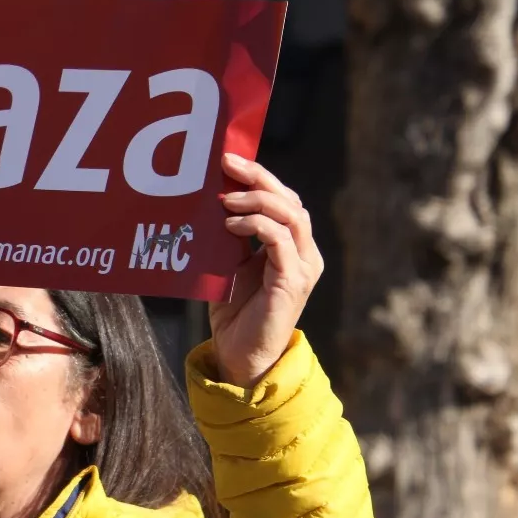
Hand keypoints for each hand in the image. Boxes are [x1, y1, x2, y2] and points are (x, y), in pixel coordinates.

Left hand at [208, 153, 323, 387]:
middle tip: (227, 164)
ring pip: (292, 215)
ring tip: (228, 198)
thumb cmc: (234, 313)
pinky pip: (281, 241)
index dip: (260, 177)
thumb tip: (212, 198)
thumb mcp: (230, 265)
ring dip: (258, 200)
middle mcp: (305, 253)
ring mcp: (303, 267)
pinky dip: (258, 226)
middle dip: (259, 177)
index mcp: (292, 247)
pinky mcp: (292, 282)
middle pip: (291, 200)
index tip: (229, 161)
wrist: (240, 356)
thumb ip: (231, 236)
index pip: (284, 200)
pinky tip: (232, 224)